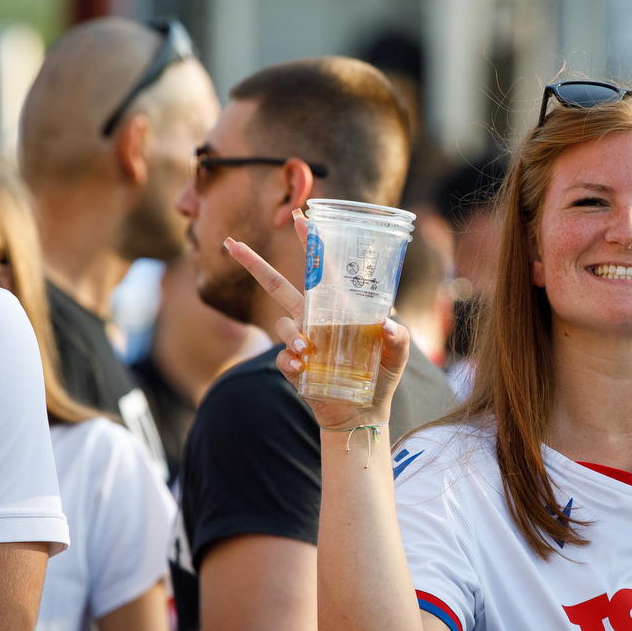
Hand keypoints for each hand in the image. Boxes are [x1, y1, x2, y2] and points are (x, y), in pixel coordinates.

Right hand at [223, 209, 409, 429]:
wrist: (363, 413)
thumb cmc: (382, 376)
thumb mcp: (399, 353)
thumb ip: (399, 337)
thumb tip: (388, 325)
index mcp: (338, 307)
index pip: (321, 269)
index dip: (311, 243)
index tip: (301, 217)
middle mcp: (315, 319)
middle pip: (278, 286)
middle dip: (254, 264)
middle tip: (232, 244)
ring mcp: (302, 341)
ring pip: (283, 325)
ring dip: (291, 334)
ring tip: (307, 349)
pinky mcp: (294, 366)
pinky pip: (282, 357)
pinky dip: (290, 361)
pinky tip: (302, 368)